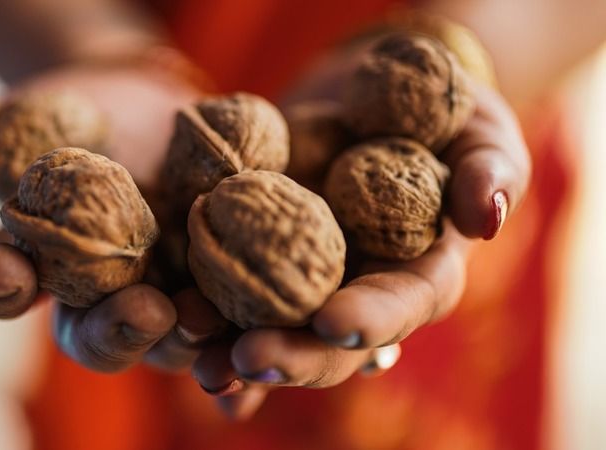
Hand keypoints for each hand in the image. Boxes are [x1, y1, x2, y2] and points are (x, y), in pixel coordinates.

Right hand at [0, 65, 232, 372]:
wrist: (142, 97)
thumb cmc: (67, 112)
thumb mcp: (13, 122)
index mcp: (39, 265)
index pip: (9, 288)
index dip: (0, 284)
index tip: (1, 271)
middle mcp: (98, 294)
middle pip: (98, 332)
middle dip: (114, 329)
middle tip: (138, 313)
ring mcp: (161, 291)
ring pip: (169, 335)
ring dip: (186, 338)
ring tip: (203, 323)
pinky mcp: (215, 278)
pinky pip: (228, 317)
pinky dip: (236, 337)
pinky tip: (249, 350)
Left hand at [191, 58, 530, 419]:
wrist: (370, 92)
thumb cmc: (443, 112)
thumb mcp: (479, 130)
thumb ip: (488, 170)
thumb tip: (485, 217)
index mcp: (418, 275)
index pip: (399, 306)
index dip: (370, 321)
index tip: (333, 325)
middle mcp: (359, 292)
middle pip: (329, 342)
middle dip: (292, 354)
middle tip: (248, 359)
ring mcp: (307, 280)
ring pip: (274, 329)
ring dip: (234, 350)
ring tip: (199, 361)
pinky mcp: (262, 256)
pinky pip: (233, 296)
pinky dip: (210, 323)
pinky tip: (180, 343)